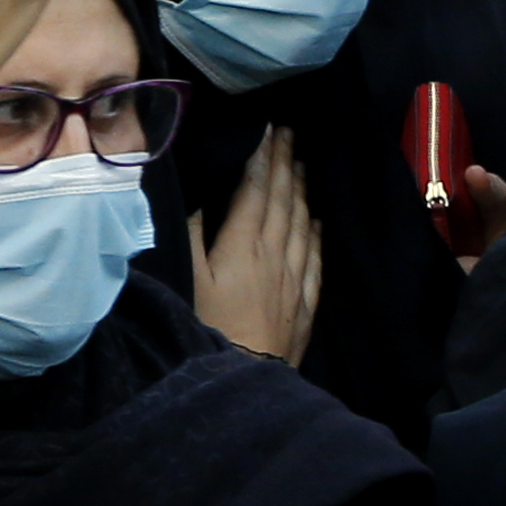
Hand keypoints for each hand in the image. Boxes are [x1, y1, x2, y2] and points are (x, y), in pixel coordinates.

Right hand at [195, 128, 320, 365]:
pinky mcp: (305, 301)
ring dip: (301, 191)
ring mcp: (295, 276)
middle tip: (289, 135)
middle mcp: (275, 253)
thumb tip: (198, 198)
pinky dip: (315, 233)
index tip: (268, 131)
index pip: (256, 190)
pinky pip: (315, 257)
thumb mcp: (189, 277)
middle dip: (285, 164)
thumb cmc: (208, 324)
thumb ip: (192, 234)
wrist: (246, 374)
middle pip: (283, 200)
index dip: (262, 159)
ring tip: (302, 165)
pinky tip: (315, 220)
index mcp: (244, 243)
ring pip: (301, 223)